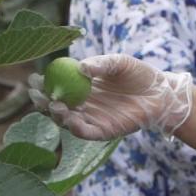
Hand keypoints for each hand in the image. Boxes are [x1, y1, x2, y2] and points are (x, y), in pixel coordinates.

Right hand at [29, 54, 192, 139]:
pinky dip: (75, 128)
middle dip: (43, 102)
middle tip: (36, 94)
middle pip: (56, 106)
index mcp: (83, 87)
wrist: (161, 93)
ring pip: (67, 121)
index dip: (44, 84)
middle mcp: (84, 104)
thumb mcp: (119, 62)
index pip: (57, 87)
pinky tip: (69, 119)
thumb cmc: (140, 75)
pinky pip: (85, 132)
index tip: (33, 78)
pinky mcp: (104, 131)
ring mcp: (93, 118)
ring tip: (54, 104)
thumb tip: (79, 67)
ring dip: (57, 115)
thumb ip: (101, 64)